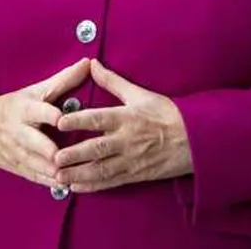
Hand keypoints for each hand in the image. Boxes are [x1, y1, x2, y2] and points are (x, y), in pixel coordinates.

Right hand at [0, 58, 91, 187]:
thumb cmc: (13, 106)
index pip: (37, 110)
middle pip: (32, 141)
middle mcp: (19, 130)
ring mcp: (16, 150)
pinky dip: (47, 182)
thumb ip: (63, 80)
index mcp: (24, 109)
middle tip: (63, 157)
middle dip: (47, 150)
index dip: (49, 114)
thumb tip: (88, 63)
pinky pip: (33, 176)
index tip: (62, 120)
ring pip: (33, 163)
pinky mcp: (18, 166)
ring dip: (50, 171)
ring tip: (69, 176)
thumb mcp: (34, 91)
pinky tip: (63, 185)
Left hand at [52, 59, 192, 192]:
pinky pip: (112, 182)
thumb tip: (92, 64)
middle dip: (74, 155)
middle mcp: (126, 140)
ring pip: (101, 169)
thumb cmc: (168, 113)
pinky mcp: (136, 174)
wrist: (197, 140)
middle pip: (97, 149)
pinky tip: (77, 187)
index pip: (98, 119)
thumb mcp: (140, 94)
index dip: (78, 120)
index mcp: (126, 118)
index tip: (60, 122)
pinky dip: (94, 186)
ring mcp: (131, 160)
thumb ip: (112, 81)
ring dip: (79, 174)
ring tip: (59, 177)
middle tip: (54, 158)